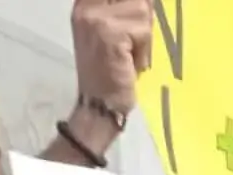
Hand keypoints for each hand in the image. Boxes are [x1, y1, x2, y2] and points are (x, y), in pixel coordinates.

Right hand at [68, 0, 149, 147]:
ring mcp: (95, 18)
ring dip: (144, 36)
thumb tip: (146, 1)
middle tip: (132, 42)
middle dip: (142, 17)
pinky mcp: (109, 33)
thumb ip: (125, 9)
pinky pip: (143, 31)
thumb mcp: (112, 31)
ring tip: (130, 54)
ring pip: (141, 9)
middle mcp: (86, 6)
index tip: (137, 19)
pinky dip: (144, 49)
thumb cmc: (110, 72)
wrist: (99, 106)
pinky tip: (132, 62)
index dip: (135, 4)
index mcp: (86, 3)